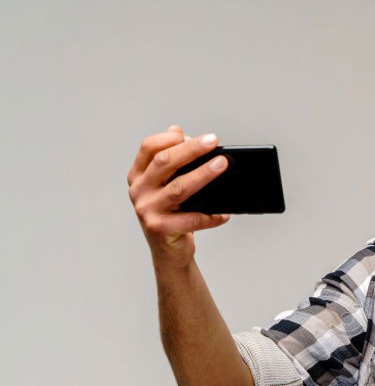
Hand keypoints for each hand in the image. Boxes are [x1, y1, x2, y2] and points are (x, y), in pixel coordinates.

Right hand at [126, 125, 229, 270]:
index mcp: (138, 175)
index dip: (171, 137)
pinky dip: (211, 216)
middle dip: (191, 149)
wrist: (168, 251)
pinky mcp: (159, 228)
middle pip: (164, 162)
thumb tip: (181, 133)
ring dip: (203, 174)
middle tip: (214, 141)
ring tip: (222, 165)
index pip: (149, 147)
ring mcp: (147, 210)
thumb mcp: (167, 185)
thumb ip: (171, 162)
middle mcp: (139, 190)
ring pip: (178, 188)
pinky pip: (190, 219)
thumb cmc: (172, 214)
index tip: (196, 135)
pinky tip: (224, 214)